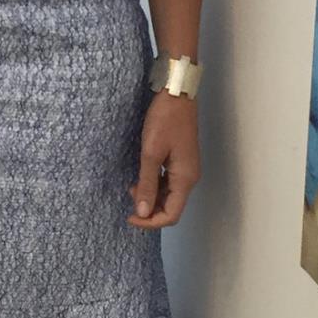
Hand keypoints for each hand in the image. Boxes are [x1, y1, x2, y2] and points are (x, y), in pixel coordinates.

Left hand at [127, 91, 199, 228]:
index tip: (129, 217)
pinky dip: (155, 186)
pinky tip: (141, 178)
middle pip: (172, 207)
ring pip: (170, 196)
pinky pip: (169, 183)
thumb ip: (147, 184)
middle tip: (128, 201)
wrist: (177, 95)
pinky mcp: (182, 161)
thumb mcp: (151, 153)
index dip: (150, 222)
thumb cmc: (164, 120)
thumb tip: (142, 212)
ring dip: (151, 198)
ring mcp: (187, 169)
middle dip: (150, 210)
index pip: (171, 215)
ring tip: (132, 187)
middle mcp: (190, 177)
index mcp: (185, 179)